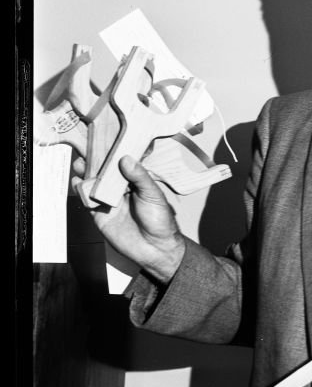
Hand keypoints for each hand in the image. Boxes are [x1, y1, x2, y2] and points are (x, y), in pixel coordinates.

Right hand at [76, 155, 185, 283]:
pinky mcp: (100, 214)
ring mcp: (109, 201)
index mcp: (134, 181)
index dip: (112, 152)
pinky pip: (88, 201)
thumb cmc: (160, 220)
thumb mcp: (153, 195)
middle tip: (86, 149)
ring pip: (93, 184)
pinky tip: (78, 181)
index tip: (102, 138)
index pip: (121, 163)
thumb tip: (125, 159)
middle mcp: (120, 189)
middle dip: (94, 160)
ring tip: (79, 163)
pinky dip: (81, 191)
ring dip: (85, 173)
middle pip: (103, 171)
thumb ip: (139, 177)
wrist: (155, 248)